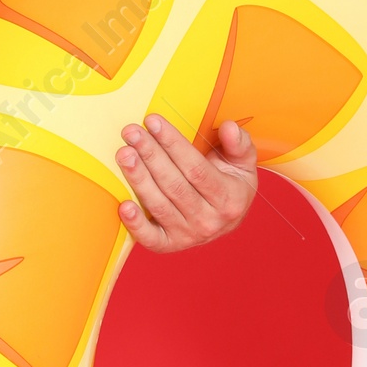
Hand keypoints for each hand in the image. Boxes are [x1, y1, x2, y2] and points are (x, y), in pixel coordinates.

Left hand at [115, 115, 257, 252]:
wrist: (228, 219)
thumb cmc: (231, 183)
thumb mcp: (242, 162)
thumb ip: (239, 144)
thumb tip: (229, 128)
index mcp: (229, 198)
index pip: (195, 168)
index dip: (173, 144)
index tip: (153, 122)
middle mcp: (209, 220)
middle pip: (174, 185)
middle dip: (150, 155)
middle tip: (131, 132)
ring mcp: (189, 235)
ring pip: (159, 205)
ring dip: (138, 179)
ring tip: (124, 154)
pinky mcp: (170, 245)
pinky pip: (150, 238)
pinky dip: (135, 224)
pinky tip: (123, 205)